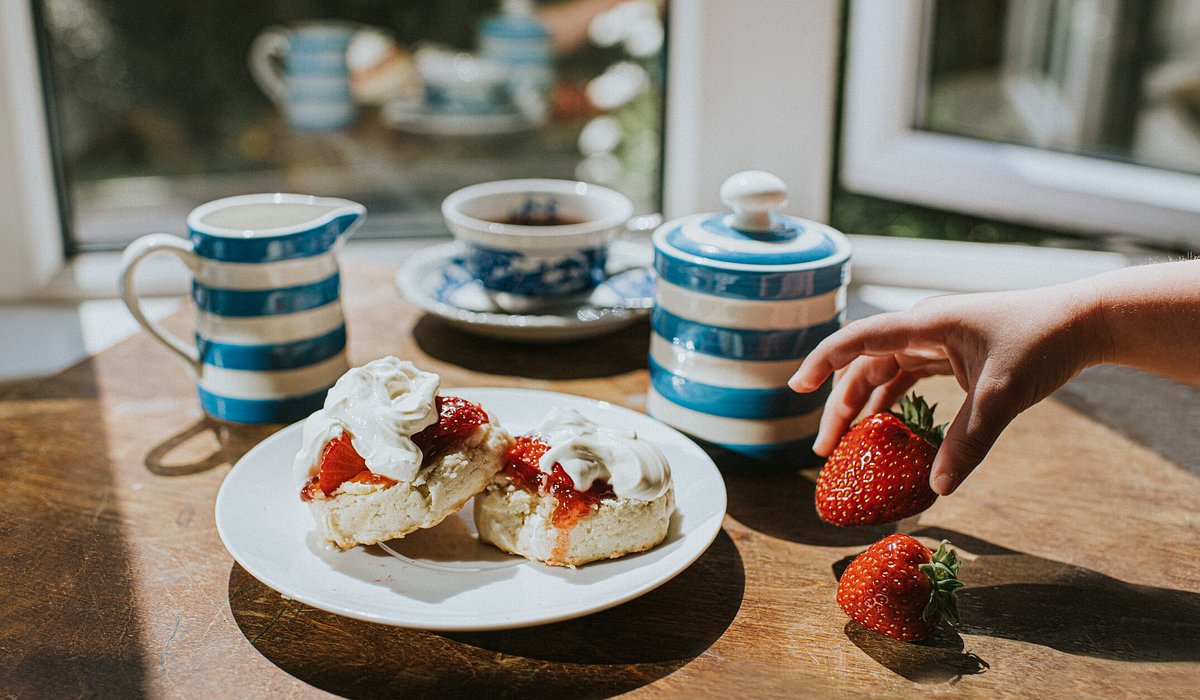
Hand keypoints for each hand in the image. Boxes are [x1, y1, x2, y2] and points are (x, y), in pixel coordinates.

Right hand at [789, 286, 1100, 494]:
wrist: (1083, 322)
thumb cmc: (1041, 344)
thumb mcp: (1002, 396)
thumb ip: (967, 441)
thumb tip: (939, 487)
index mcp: (925, 324)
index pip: (859, 340)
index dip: (823, 362)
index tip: (795, 388)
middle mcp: (922, 329)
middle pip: (864, 366)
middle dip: (840, 407)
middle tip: (824, 449)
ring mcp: (935, 341)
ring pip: (883, 375)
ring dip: (864, 409)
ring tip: (846, 447)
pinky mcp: (950, 354)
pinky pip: (908, 380)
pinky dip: (893, 406)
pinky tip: (886, 433)